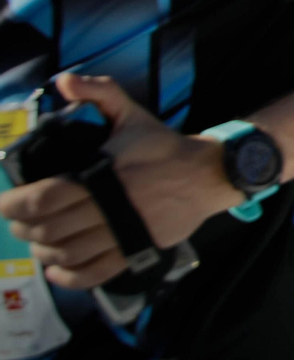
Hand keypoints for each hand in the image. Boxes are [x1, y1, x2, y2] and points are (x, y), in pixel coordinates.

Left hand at [0, 74, 239, 289]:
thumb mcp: (132, 112)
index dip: (12, 205)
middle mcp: (108, 207)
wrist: (207, 174)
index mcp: (101, 174)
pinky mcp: (135, 251)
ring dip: (43, 251)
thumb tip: (64, 81)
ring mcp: (122, 233)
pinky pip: (94, 274)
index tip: (3, 203)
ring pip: (67, 254)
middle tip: (17, 222)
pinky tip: (56, 270)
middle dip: (23, 229)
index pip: (42, 198)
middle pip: (48, 229)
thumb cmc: (163, 145)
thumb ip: (99, 92)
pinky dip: (69, 277)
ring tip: (37, 242)